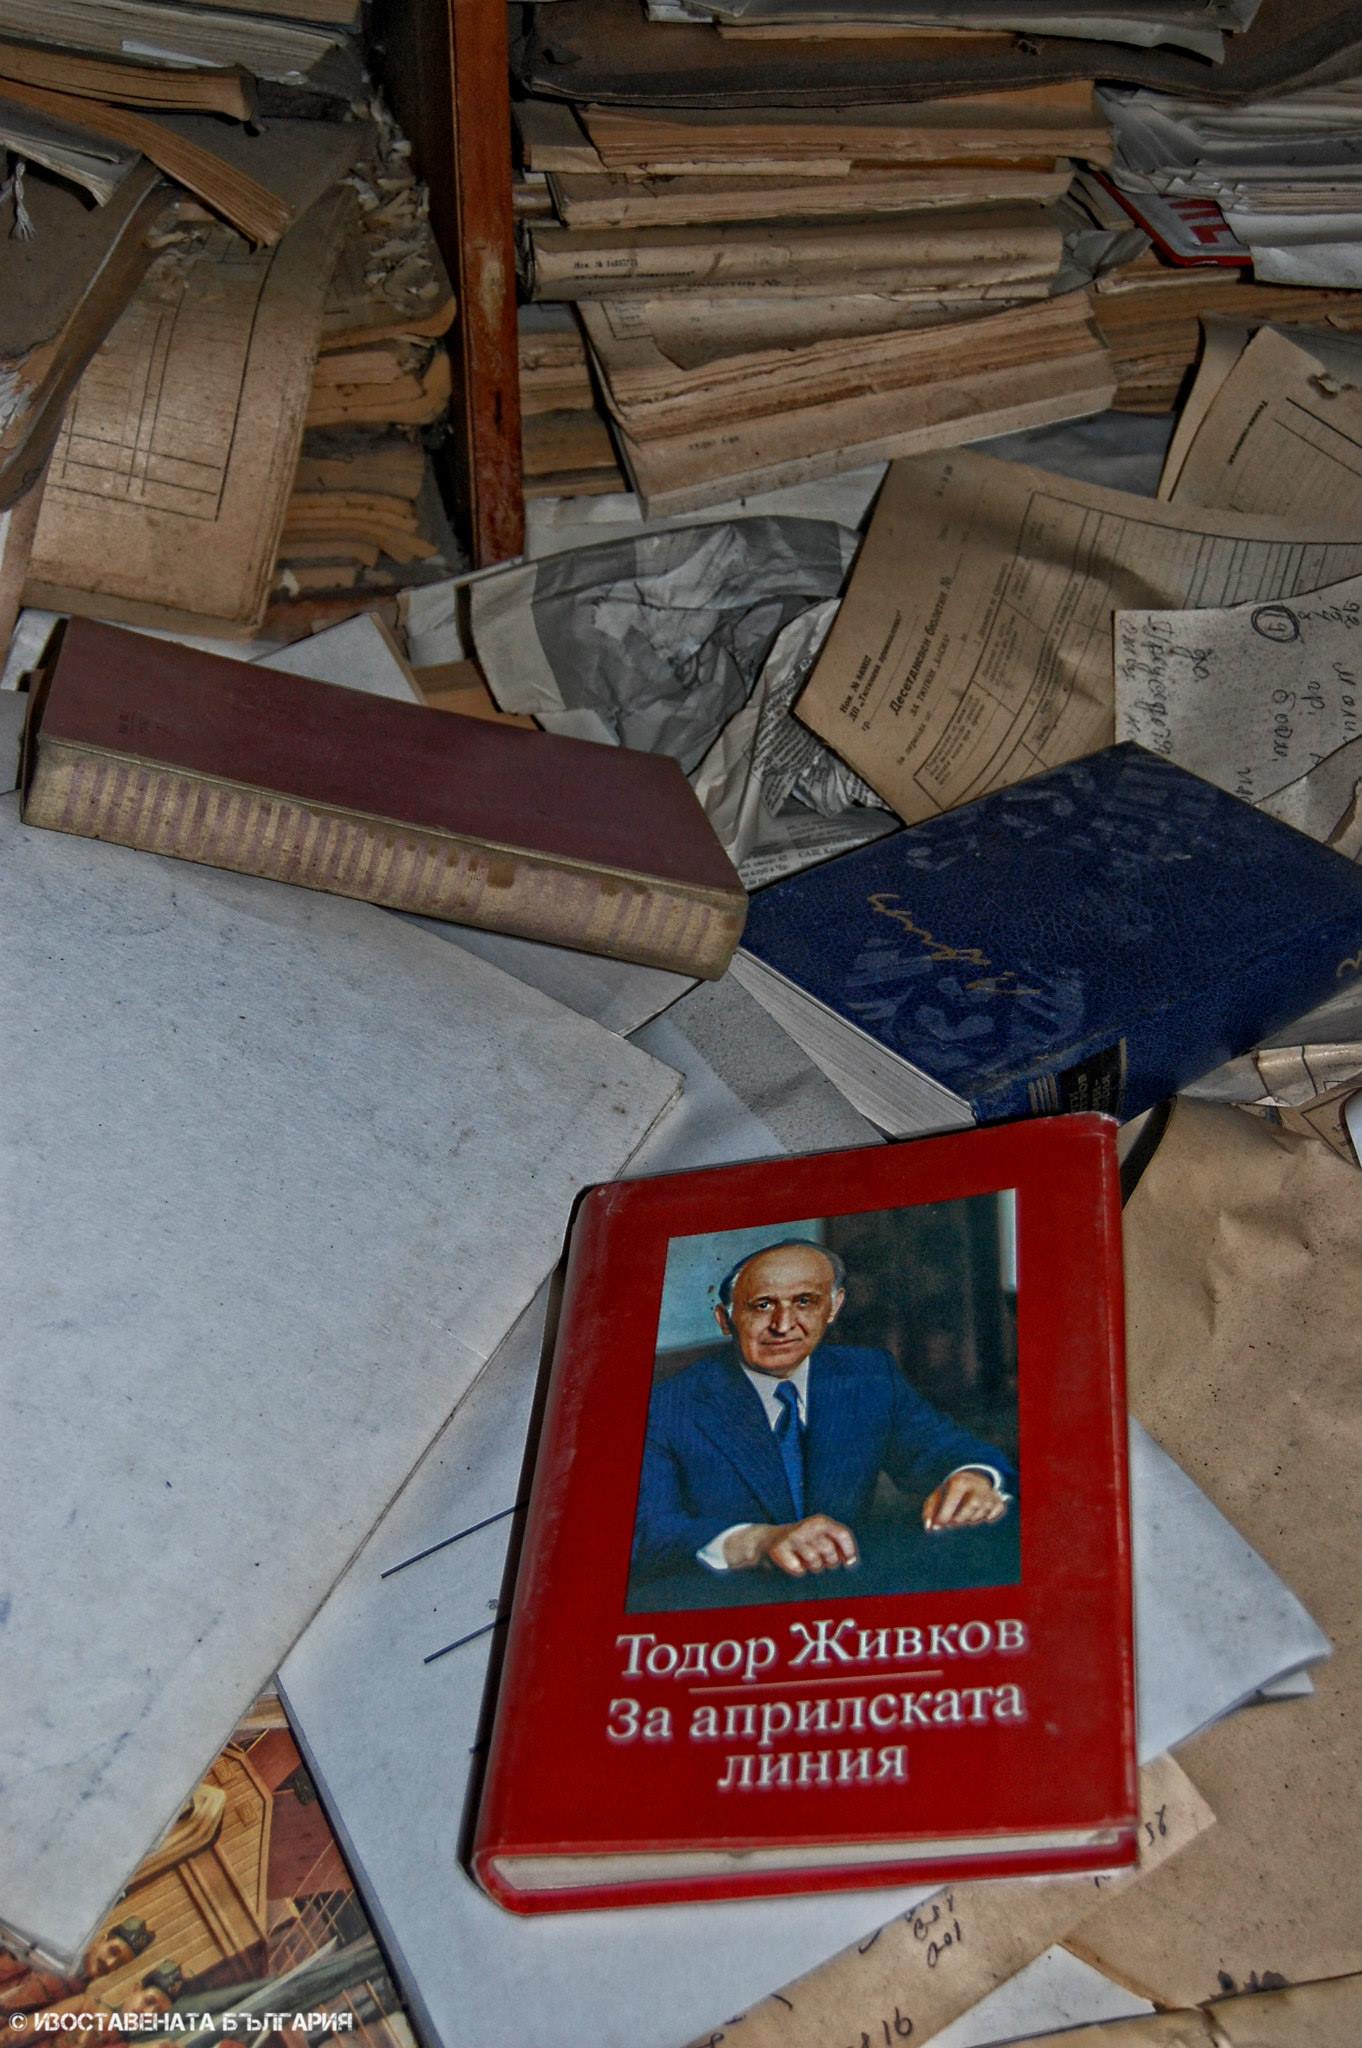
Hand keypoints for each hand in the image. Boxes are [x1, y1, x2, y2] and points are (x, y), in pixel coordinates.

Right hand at [723, 1514, 858, 1575]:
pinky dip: (798, 1571)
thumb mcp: (821, 1537)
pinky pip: (798, 1570)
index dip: (849, 1551)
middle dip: (828, 1562)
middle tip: (819, 1559)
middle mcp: (807, 1526)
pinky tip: (793, 1563)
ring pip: (815, 1563)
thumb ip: (839, 1546)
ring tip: (805, 1560)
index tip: (848, 1563)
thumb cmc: (803, 1543)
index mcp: (820, 1521)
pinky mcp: (779, 1550)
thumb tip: (852, 1563)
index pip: (842, 1534)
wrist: (766, 1540)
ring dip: (812, 1567)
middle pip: (830, 1552)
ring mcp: (792, 1537)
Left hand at [922, 1469, 1008, 1531]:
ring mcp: (989, 1494)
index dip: (944, 1515)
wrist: (972, 1479)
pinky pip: (992, 1515)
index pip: (953, 1500)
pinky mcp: (998, 1501)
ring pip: (980, 1514)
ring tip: (963, 1515)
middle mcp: (977, 1486)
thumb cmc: (951, 1491)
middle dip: (958, 1519)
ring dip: (970, 1519)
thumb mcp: (938, 1495)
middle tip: (951, 1521)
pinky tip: (978, 1514)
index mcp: (960, 1481)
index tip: (938, 1525)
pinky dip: (985, 1518)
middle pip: (969, 1509)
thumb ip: (930, 1510)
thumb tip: (929, 1527)